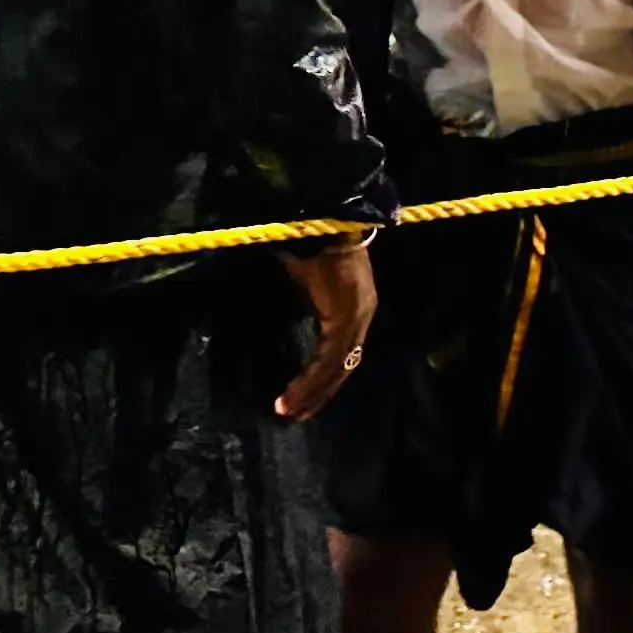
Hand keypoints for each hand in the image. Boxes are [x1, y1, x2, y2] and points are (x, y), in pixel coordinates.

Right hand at [273, 236, 376, 422]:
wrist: (331, 217)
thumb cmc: (316, 241)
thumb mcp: (306, 275)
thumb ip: (299, 296)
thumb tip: (272, 303)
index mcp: (352, 310)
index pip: (340, 355)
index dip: (322, 379)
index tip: (301, 399)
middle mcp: (361, 318)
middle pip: (340, 368)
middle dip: (317, 394)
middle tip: (294, 414)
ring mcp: (357, 318)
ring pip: (336, 368)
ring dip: (311, 391)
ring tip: (288, 409)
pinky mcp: (348, 317)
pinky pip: (330, 358)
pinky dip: (311, 378)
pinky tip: (295, 393)